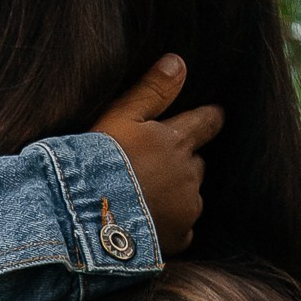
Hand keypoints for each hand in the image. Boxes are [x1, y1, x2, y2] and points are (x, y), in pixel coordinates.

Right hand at [93, 53, 222, 256]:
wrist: (85, 218)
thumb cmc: (97, 163)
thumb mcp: (119, 118)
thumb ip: (151, 91)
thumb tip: (178, 62)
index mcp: (177, 141)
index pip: (206, 123)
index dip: (210, 119)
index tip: (215, 116)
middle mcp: (189, 174)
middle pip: (197, 163)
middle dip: (184, 163)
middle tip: (157, 166)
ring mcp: (186, 208)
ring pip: (190, 197)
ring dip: (176, 195)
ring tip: (147, 199)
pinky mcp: (178, 238)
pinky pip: (182, 230)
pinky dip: (170, 227)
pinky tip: (148, 227)